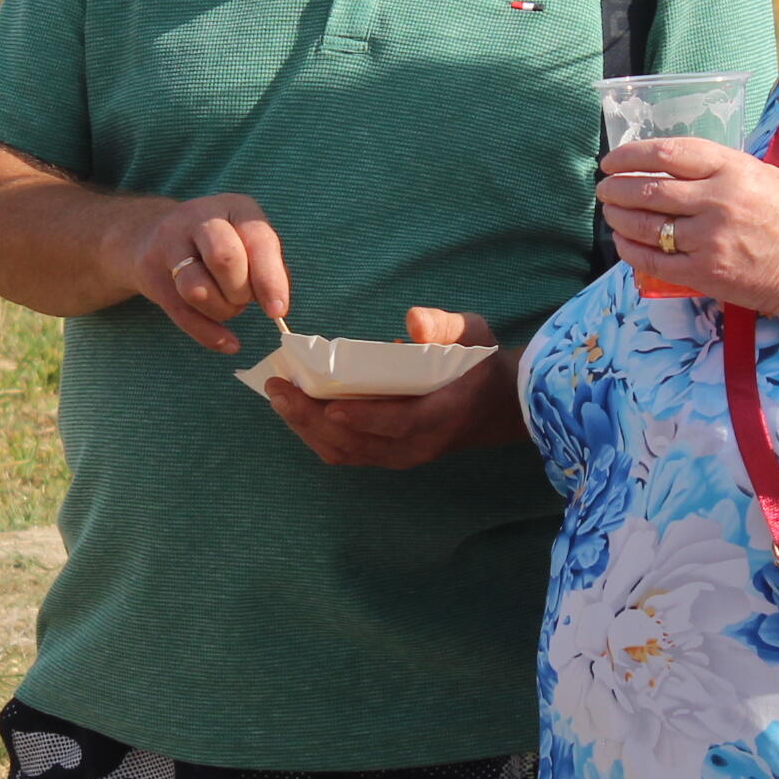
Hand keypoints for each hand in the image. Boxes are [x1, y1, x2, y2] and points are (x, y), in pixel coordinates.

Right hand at [125, 193, 290, 351]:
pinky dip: (208, 334)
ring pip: (197, 289)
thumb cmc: (217, 242)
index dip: (270, 279)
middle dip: (240, 292)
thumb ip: (268, 266)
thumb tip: (277, 304)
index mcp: (235, 207)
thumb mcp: (246, 240)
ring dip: (221, 310)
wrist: (151, 234)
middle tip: (243, 299)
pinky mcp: (150, 271)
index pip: (258, 240)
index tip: (277, 310)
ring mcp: (169, 242)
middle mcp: (200, 217)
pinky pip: (182, 313)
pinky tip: (228, 343)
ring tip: (226, 306)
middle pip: (225, 259)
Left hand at [265, 309, 520, 468]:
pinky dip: (318, 435)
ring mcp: (401, 456)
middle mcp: (417, 445)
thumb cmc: (480, 364)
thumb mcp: (474, 333)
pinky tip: (297, 411)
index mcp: (441, 414)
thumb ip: (446, 326)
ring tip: (280, 398)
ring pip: (346, 452)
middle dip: (312, 419)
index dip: (363, 417)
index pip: (398, 423)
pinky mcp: (388, 456)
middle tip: (279, 389)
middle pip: (357, 443)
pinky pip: (347, 453)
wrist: (498, 406)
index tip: (329, 405)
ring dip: (308, 429)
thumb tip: (413, 322)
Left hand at [594, 135, 778, 317]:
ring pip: (644, 226)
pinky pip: (653, 261)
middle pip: (647, 190)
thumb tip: (669, 165)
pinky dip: (631, 251)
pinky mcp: (705, 273)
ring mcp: (709, 239)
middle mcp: (717, 200)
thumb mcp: (761, 174)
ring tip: (610, 214)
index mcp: (731, 168)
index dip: (629, 156)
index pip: (666, 154)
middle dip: (615, 188)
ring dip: (618, 218)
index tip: (612, 161)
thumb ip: (718, 167)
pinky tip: (623, 244)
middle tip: (604, 189)